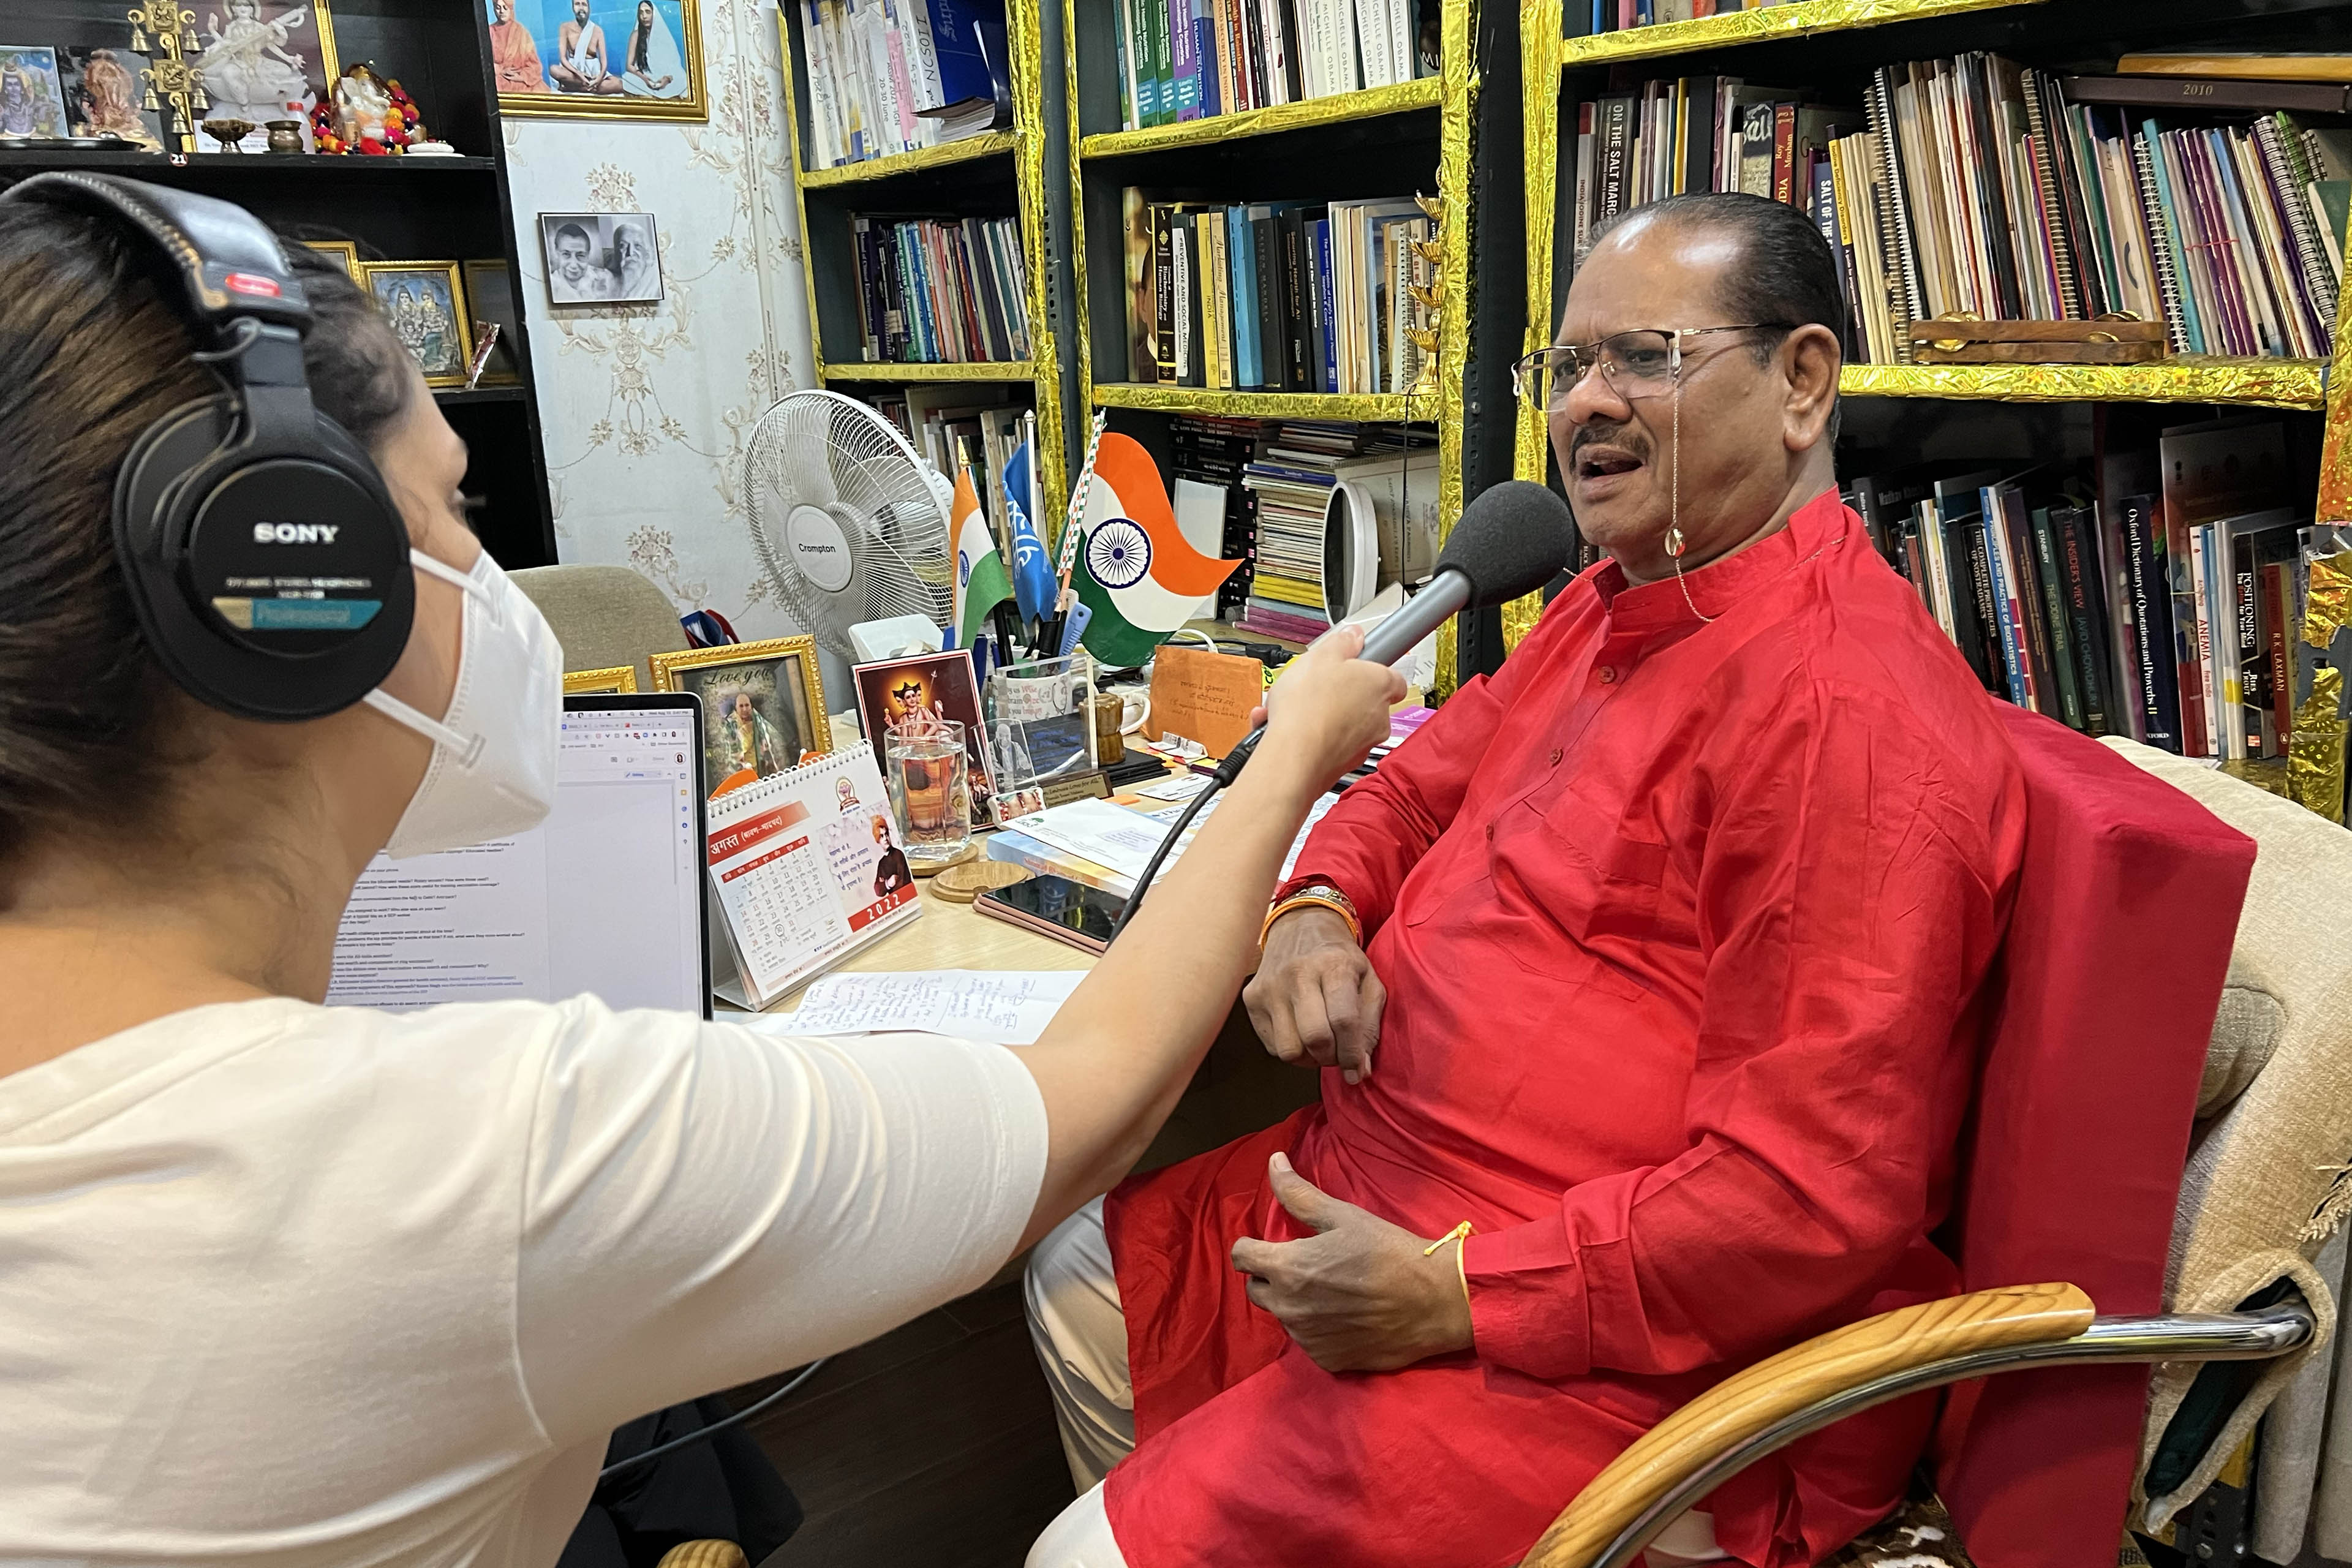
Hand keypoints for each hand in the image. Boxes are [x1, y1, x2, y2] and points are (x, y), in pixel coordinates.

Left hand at [1229, 1153, 1474, 1372]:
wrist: (1433, 1302)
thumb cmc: (1388, 1251)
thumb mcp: (1343, 1215)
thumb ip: (1299, 1194)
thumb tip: (1273, 1161)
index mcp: (1287, 1268)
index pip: (1241, 1256)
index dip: (1253, 1246)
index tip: (1273, 1243)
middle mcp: (1288, 1308)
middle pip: (1256, 1289)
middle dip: (1272, 1275)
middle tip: (1307, 1265)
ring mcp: (1306, 1339)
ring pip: (1284, 1316)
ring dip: (1295, 1303)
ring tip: (1332, 1290)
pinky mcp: (1327, 1361)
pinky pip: (1308, 1341)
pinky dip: (1318, 1328)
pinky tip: (1345, 1316)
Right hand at [1245, 907, 1382, 1081]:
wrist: (1300, 925)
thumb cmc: (1339, 958)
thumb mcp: (1368, 979)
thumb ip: (1370, 1025)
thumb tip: (1360, 1070)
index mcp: (1333, 965)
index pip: (1344, 1021)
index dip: (1352, 1053)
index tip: (1357, 1069)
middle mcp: (1297, 974)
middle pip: (1314, 1039)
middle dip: (1331, 1057)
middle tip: (1338, 1054)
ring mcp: (1269, 986)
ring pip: (1289, 1050)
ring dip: (1309, 1058)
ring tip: (1319, 1044)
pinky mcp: (1251, 998)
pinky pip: (1272, 1046)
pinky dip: (1291, 1048)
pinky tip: (1300, 1032)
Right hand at [1255, 624, 1404, 794]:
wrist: (1293, 757)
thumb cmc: (1308, 708)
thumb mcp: (1320, 657)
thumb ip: (1342, 643)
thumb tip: (1353, 636)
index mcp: (1380, 684)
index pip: (1393, 677)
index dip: (1372, 670)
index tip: (1355, 665)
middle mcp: (1380, 716)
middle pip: (1366, 700)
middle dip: (1342, 694)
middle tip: (1318, 686)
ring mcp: (1364, 743)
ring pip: (1347, 724)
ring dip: (1325, 715)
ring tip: (1295, 709)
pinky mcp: (1345, 763)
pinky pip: (1331, 744)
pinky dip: (1314, 736)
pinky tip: (1288, 728)